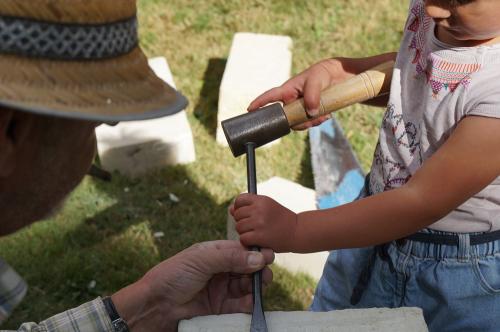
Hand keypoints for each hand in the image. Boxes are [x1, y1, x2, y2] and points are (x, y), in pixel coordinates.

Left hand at [112, 240, 273, 331]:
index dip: (255, 253)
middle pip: (247, 268)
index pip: (240, 250)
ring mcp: (220, 289)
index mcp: (214, 253)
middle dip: (258, 270)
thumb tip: (258, 259)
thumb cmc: (173, 275)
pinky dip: (248, 303)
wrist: (155, 305)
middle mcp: (220, 270)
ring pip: (246, 286)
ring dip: (255, 286)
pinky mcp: (220, 308)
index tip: (268, 255)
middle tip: (266, 273)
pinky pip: (239, 305)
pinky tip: (252, 301)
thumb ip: (230, 258)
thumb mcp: (201, 260)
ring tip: (260, 287)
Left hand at [230, 193, 297, 252]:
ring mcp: (259, 222)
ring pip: (239, 227)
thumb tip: (230, 209)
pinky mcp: (260, 236)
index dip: (238, 208)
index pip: (239, 200)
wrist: (298, 231)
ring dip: (245, 232)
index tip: (244, 214)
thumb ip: (249, 207)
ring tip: (256, 234)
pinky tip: (256, 241)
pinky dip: (248, 242)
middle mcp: (259, 209)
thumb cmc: (281, 220)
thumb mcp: (267, 207)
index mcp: (261, 200)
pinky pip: (243, 238)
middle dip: (242, 222)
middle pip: (237, 215)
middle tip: (253, 227)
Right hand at [248, 58, 351, 129]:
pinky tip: (327, 115)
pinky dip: (318, 121)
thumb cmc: (322, 73)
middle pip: (286, 118)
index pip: (270, 97)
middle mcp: (292, 100)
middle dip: (297, 123)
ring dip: (310, 122)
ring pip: (299, 122)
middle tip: (311, 120)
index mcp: (288, 90)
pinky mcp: (311, 111)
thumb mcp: (316, 81)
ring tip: (323, 116)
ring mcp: (301, 106)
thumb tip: (311, 113)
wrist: (338, 75)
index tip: (250, 110)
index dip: (259, 103)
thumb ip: (311, 96)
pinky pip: (310, 121)